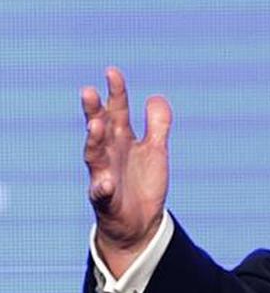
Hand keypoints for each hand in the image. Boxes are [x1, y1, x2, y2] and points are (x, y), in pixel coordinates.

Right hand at [81, 67, 171, 277]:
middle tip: (89, 92)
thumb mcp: (156, 150)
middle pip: (100, 129)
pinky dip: (101, 187)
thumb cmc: (143, 182)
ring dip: (94, 141)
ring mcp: (104, 175)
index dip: (115, 92)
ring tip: (96, 125)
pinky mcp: (106, 200)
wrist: (141, 222)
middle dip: (94, 111)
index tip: (112, 71)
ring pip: (95, 156)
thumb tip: (156, 97)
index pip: (117, 111)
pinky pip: (101, 193)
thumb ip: (157, 125)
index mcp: (122, 140)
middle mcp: (110, 154)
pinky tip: (103, 182)